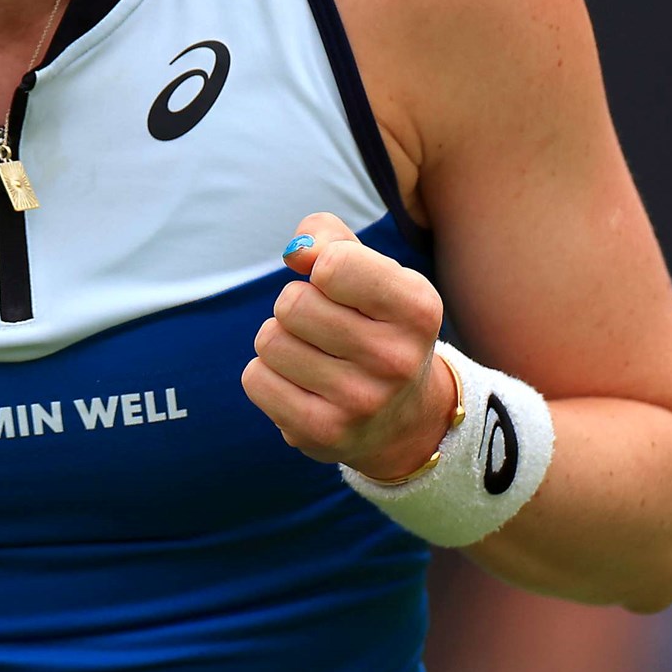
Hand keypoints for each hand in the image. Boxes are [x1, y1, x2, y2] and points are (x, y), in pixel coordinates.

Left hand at [242, 213, 458, 484]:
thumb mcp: (371, 272)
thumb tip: (296, 252)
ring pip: (269, 340)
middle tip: (322, 327)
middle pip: (291, 304)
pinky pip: (255, 379)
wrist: (401, 419)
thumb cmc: (374, 325)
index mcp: (416, 308)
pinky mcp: (324, 433)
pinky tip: (301, 385)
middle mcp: (395, 358)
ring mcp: (360, 401)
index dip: (321, 266)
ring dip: (280, 341)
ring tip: (313, 356)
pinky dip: (267, 375)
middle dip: (295, 306)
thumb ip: (330, 238)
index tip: (336, 284)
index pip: (333, 264)